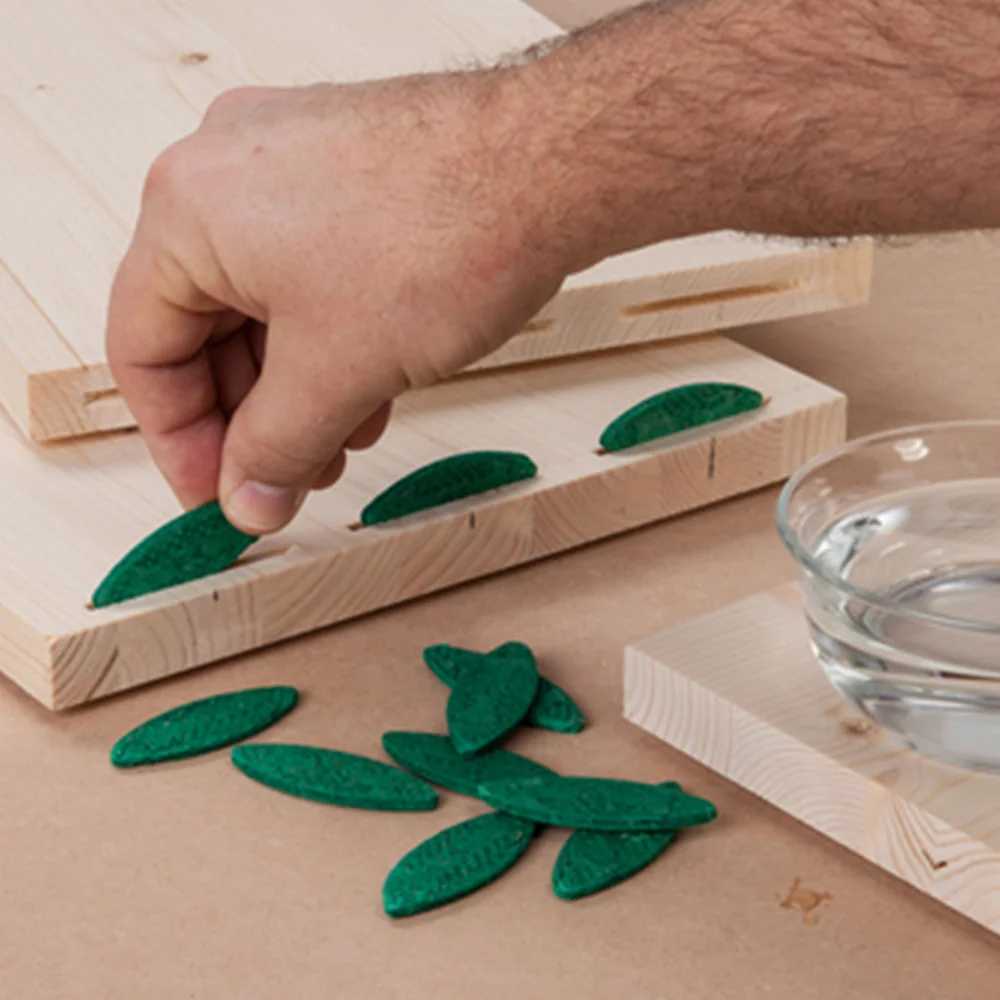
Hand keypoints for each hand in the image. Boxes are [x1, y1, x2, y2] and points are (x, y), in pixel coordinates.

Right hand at [106, 71, 566, 533]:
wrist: (550, 166)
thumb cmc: (442, 237)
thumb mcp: (337, 371)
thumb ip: (278, 448)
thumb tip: (247, 501)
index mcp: (185, 211)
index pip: (144, 351)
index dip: (179, 443)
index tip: (219, 496)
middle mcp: (223, 174)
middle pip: (203, 329)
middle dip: (252, 419)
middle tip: (287, 479)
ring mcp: (287, 166)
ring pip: (263, 307)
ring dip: (297, 389)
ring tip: (340, 442)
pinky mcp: (345, 174)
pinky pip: (310, 275)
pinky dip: (329, 342)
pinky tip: (370, 390)